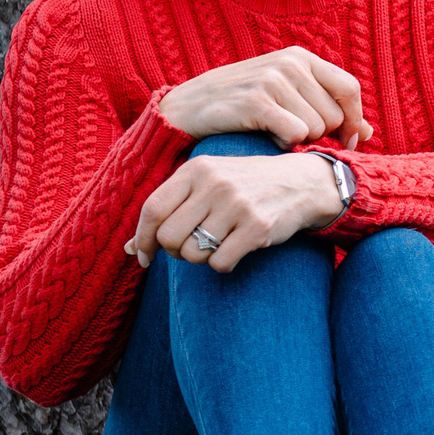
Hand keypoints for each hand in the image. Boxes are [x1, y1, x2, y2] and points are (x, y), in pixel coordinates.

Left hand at [127, 153, 345, 270]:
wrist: (304, 182)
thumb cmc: (248, 185)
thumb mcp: (208, 183)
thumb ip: (171, 208)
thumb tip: (129, 249)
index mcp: (197, 169)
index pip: (153, 208)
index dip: (142, 238)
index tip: (143, 255)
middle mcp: (215, 184)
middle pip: (169, 236)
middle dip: (174, 251)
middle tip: (189, 248)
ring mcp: (237, 205)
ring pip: (193, 253)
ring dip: (200, 259)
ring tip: (216, 246)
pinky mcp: (257, 227)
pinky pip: (220, 262)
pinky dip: (223, 265)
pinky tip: (234, 252)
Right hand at [157, 47, 372, 149]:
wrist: (184, 109)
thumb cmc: (241, 107)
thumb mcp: (287, 98)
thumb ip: (328, 109)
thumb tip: (370, 133)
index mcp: (301, 57)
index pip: (350, 88)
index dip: (355, 120)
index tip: (349, 141)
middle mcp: (290, 62)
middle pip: (335, 114)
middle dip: (320, 134)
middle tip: (290, 133)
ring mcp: (273, 79)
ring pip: (317, 128)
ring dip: (298, 140)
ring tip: (271, 130)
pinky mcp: (257, 101)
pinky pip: (297, 134)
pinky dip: (283, 144)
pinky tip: (264, 136)